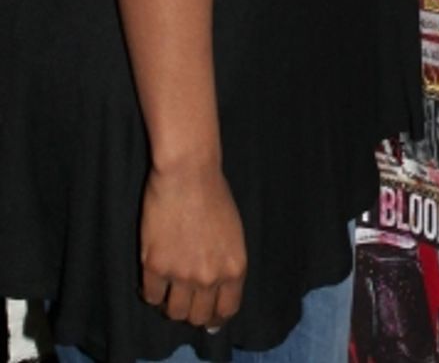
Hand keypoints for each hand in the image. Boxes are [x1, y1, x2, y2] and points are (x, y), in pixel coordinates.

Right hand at [140, 162, 245, 328]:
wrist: (188, 173)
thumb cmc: (214, 195)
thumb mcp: (233, 235)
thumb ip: (226, 266)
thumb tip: (217, 297)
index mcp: (235, 268)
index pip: (226, 311)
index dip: (215, 316)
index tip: (208, 314)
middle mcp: (210, 277)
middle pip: (198, 318)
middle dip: (193, 312)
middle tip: (185, 299)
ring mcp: (181, 274)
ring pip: (174, 312)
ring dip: (171, 304)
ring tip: (170, 288)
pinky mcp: (155, 267)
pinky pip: (151, 296)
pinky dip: (152, 292)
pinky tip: (155, 278)